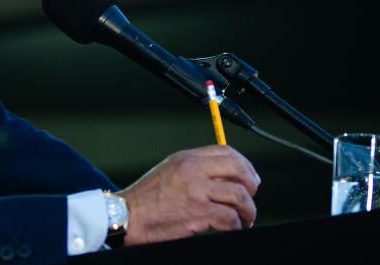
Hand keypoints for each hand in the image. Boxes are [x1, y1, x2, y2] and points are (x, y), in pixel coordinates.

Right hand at [116, 145, 260, 244]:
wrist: (128, 216)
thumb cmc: (147, 199)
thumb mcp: (170, 171)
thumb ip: (195, 169)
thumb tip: (224, 178)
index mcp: (187, 158)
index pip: (226, 151)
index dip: (244, 165)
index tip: (249, 178)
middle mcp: (193, 169)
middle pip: (238, 169)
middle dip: (252, 185)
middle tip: (250, 199)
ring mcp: (197, 190)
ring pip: (240, 195)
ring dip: (248, 210)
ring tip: (244, 219)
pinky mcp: (198, 211)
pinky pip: (230, 217)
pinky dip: (236, 226)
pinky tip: (232, 229)